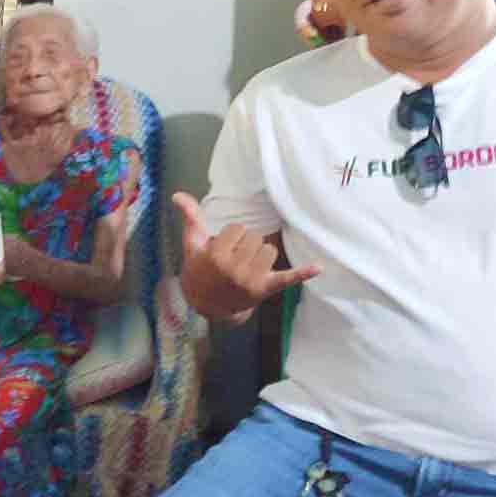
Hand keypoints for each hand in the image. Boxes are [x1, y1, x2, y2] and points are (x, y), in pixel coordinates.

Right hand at [174, 192, 319, 319]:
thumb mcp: (192, 243)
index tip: (222, 248)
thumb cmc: (198, 267)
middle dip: (245, 244)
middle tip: (233, 258)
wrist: (205, 302)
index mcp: (217, 256)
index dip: (231, 235)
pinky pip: (287, 278)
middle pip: (255, 238)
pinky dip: (303, 273)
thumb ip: (190, 216)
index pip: (238, 229)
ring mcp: (251, 281)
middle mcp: (235, 269)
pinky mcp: (265, 289)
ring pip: (269, 250)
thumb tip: (177, 194)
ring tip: (246, 265)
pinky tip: (318, 267)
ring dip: (260, 254)